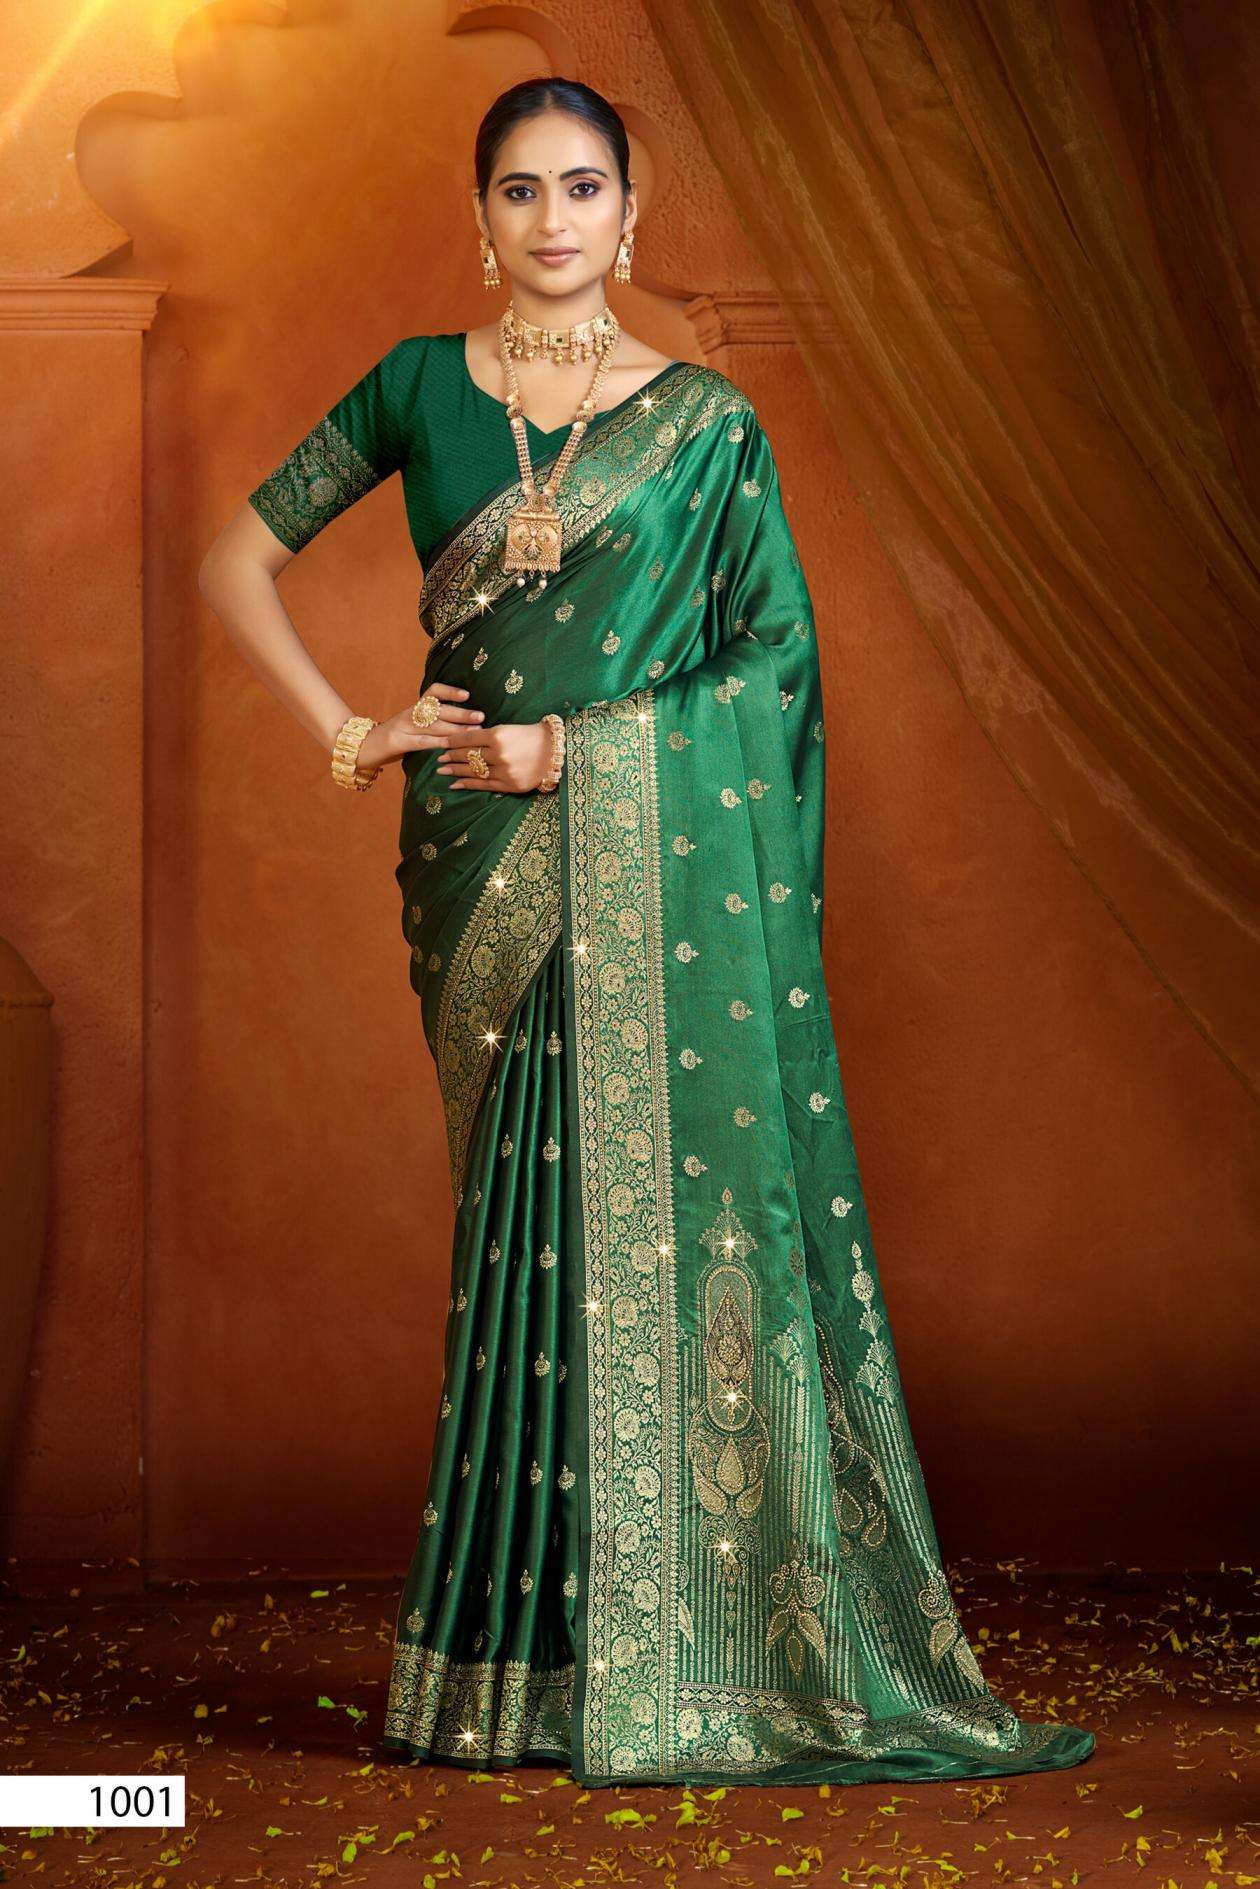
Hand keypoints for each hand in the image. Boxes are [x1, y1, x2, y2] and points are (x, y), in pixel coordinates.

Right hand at [354, 683, 484, 773]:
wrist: (358, 747)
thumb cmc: (391, 740)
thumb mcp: (410, 728)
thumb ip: (429, 725)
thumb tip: (458, 724)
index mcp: (413, 709)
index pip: (432, 692)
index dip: (450, 691)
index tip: (467, 695)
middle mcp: (408, 714)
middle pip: (438, 709)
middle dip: (461, 713)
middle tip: (481, 716)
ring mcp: (402, 727)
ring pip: (432, 724)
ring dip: (455, 728)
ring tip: (474, 731)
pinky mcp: (397, 742)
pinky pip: (421, 741)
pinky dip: (438, 742)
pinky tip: (452, 745)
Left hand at [435, 718, 555, 792]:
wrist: (554, 752)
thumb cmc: (530, 736)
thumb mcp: (508, 729)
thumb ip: (487, 736)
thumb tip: (464, 742)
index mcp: (499, 735)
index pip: (469, 738)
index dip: (453, 741)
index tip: (442, 742)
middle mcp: (500, 754)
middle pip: (468, 756)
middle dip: (451, 757)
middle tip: (439, 758)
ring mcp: (504, 771)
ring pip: (474, 772)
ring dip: (456, 772)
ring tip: (442, 771)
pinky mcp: (509, 785)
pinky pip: (484, 785)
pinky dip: (468, 785)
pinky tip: (455, 785)